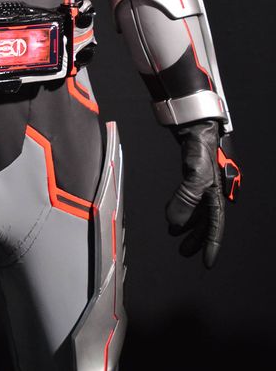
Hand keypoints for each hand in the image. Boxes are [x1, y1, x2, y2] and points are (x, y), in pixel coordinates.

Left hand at [166, 120, 239, 268]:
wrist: (195, 126)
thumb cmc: (200, 148)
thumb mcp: (195, 175)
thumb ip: (186, 199)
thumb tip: (175, 222)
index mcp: (217, 194)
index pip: (216, 226)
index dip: (211, 245)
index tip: (208, 263)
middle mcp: (212, 191)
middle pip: (206, 222)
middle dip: (196, 238)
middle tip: (184, 252)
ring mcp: (203, 184)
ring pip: (197, 212)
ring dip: (187, 225)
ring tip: (174, 235)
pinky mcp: (193, 177)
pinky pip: (189, 199)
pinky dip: (182, 209)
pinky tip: (172, 215)